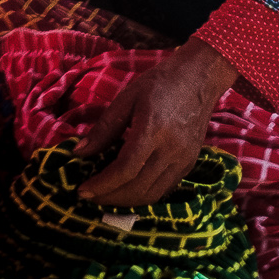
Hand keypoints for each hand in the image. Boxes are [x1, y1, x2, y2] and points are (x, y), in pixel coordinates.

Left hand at [75, 40, 236, 205]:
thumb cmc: (160, 83)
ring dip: (126, 201)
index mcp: (153, 129)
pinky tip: (129, 189)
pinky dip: (144, 195)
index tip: (83, 189)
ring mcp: (184, 159)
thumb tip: (79, 153)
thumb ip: (104, 128)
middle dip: (110, 197)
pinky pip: (165, 189)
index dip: (102, 185)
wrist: (199, 77)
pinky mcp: (190, 164)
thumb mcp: (126, 98)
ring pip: (152, 194)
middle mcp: (171, 149)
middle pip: (138, 187)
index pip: (125, 169)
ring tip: (106, 196)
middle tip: (90, 195)